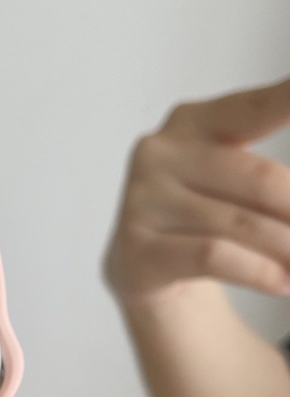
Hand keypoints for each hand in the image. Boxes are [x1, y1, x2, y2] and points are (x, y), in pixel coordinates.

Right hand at [105, 77, 289, 305]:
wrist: (144, 268)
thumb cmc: (200, 216)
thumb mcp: (233, 180)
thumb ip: (270, 176)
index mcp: (191, 122)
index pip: (254, 109)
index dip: (288, 97)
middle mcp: (157, 154)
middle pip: (258, 179)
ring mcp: (141, 202)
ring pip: (240, 224)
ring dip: (288, 251)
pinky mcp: (137, 249)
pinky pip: (214, 256)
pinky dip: (260, 272)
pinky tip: (283, 284)